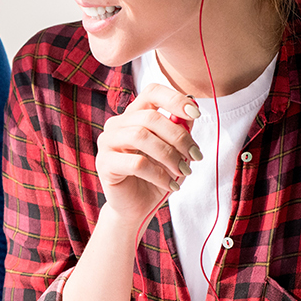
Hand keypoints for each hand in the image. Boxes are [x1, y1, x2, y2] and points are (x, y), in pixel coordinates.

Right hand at [93, 83, 202, 227]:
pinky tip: (171, 185)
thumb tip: (192, 110)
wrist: (137, 207)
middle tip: (196, 156)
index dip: (174, 99)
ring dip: (169, 155)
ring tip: (184, 171)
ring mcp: (107, 143)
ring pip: (141, 137)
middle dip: (179, 136)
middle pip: (150, 117)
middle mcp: (117, 124)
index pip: (152, 92)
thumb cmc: (156, 176)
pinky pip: (136, 163)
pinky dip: (159, 175)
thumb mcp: (174, 151)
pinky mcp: (104, 164)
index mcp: (134, 115)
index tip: (196, 113)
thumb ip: (180, 129)